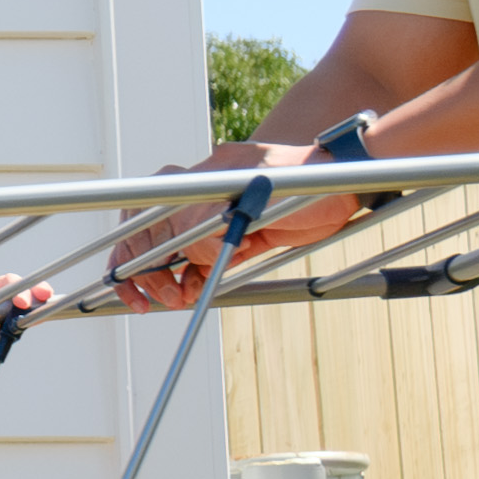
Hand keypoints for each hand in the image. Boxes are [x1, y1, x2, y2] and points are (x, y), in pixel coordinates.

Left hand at [0, 277, 55, 363]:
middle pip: (3, 284)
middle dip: (14, 290)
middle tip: (20, 302)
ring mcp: (2, 302)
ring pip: (22, 292)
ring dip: (34, 294)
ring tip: (45, 298)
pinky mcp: (12, 317)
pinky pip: (29, 310)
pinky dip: (40, 309)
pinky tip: (50, 311)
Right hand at [110, 142, 366, 309]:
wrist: (348, 184)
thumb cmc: (312, 181)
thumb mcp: (262, 197)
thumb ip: (220, 217)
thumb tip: (186, 246)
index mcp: (202, 180)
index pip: (149, 214)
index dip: (135, 248)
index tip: (131, 276)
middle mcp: (201, 196)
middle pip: (151, 232)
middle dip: (145, 268)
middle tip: (156, 297)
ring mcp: (216, 216)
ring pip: (173, 249)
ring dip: (166, 276)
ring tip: (174, 299)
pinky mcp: (234, 236)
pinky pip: (200, 260)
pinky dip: (192, 278)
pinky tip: (189, 292)